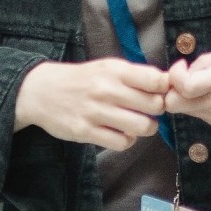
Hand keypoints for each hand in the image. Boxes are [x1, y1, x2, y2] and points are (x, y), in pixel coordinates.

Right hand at [14, 58, 168, 150]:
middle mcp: (107, 90)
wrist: (42, 91)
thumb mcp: (109, 67)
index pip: (156, 80)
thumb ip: (136, 75)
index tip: (160, 92)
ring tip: (139, 123)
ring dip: (146, 128)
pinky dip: (127, 141)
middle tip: (150, 110)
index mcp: (116, 71)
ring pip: (141, 126)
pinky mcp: (84, 132)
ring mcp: (95, 112)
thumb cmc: (84, 79)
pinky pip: (121, 143)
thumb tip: (168, 83)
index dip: (164, 89)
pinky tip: (122, 134)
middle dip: (158, 110)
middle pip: (154, 105)